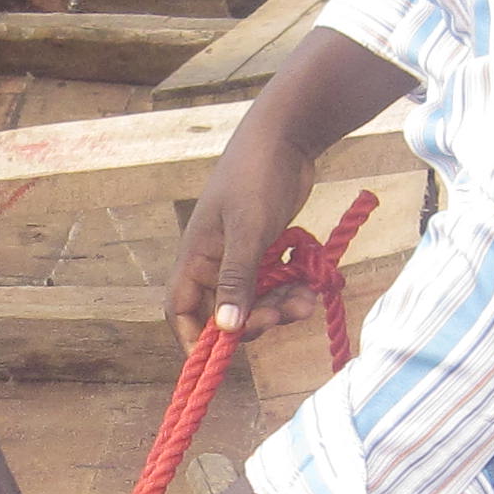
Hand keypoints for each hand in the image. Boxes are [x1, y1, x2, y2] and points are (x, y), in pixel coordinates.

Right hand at [169, 118, 323, 341]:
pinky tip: (312, 284)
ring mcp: (241, 256)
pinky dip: (292, 289)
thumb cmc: (257, 176)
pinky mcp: (267, 250)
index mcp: (195, 258)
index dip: (197, 338)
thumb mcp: (248, 230)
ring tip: (308, 300)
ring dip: (281, 307)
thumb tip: (224, 329)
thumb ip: (237, 280)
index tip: (222, 356)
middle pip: (226, 313)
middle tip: (283, 316)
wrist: (286, 137)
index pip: (182, 312)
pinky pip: (276, 284)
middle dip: (254, 321)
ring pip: (256, 301)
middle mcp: (214, 262)